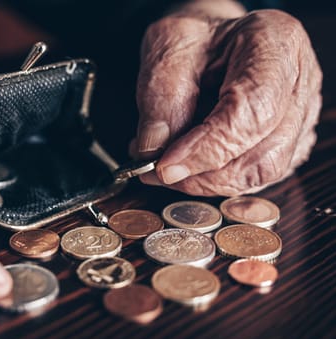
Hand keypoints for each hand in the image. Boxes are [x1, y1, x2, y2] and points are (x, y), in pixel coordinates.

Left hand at [132, 5, 321, 195]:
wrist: (211, 42)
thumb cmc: (193, 40)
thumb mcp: (166, 51)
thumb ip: (160, 100)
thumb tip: (154, 151)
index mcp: (276, 43)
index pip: (253, 111)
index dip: (208, 148)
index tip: (165, 166)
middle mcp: (299, 82)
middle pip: (264, 153)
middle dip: (204, 174)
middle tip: (159, 171)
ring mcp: (301, 115)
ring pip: (262, 172)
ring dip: (207, 181)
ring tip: (168, 166)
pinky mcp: (290, 141)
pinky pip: (256, 176)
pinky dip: (216, 180)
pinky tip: (188, 166)